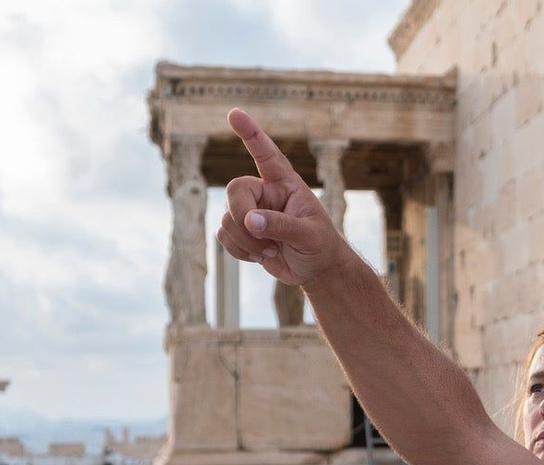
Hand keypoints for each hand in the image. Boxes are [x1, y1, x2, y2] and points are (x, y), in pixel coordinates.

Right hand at [218, 108, 350, 286]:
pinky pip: (223, 235)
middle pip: (234, 190)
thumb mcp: (309, 236)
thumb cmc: (320, 247)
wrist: (316, 270)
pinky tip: (260, 256)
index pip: (267, 155)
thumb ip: (282, 225)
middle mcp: (265, 193)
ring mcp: (252, 212)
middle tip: (262, 238)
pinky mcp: (242, 232)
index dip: (251, 134)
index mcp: (286, 184)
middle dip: (241, 216)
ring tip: (271, 250)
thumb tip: (250, 220)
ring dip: (245, 241)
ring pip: (226, 218)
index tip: (234, 113)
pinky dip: (238, 251)